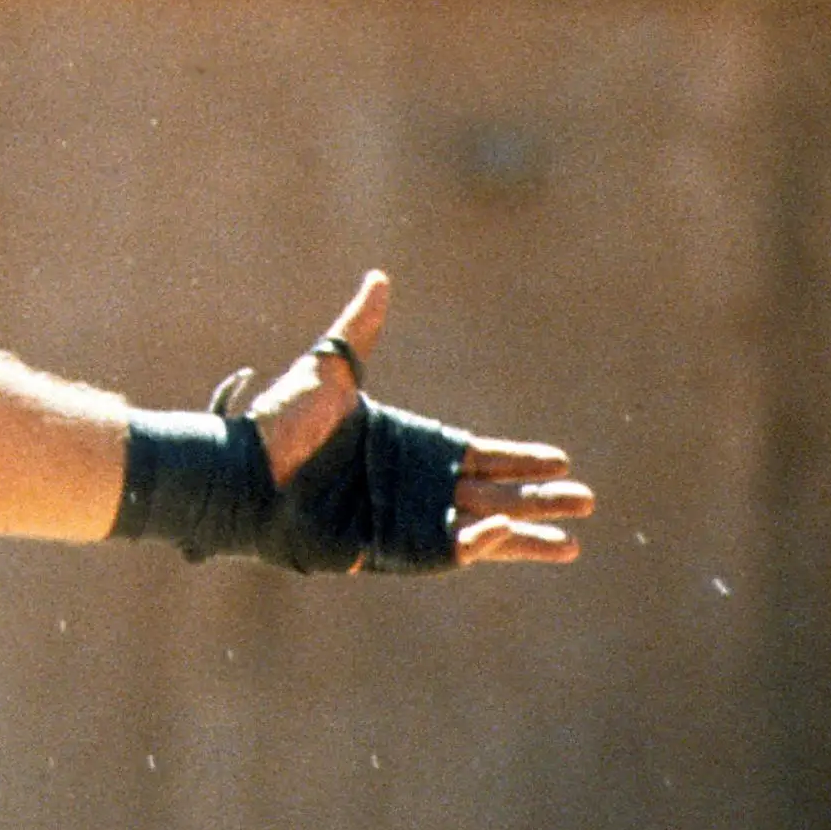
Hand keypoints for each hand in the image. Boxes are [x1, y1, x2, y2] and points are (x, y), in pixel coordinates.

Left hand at [248, 270, 591, 567]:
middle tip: (586, 499)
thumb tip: (379, 278)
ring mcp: (405, 520)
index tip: (560, 458)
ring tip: (570, 545)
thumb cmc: (281, 424)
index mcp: (409, 446)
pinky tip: (510, 531)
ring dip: (525, 534)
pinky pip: (447, 550)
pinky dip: (481, 543)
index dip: (520, 458)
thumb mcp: (329, 368)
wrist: (244, 473)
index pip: (479, 455)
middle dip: (539, 498)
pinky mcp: (390, 549)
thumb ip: (359, 329)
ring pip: (481, 531)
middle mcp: (413, 486)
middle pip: (493, 494)